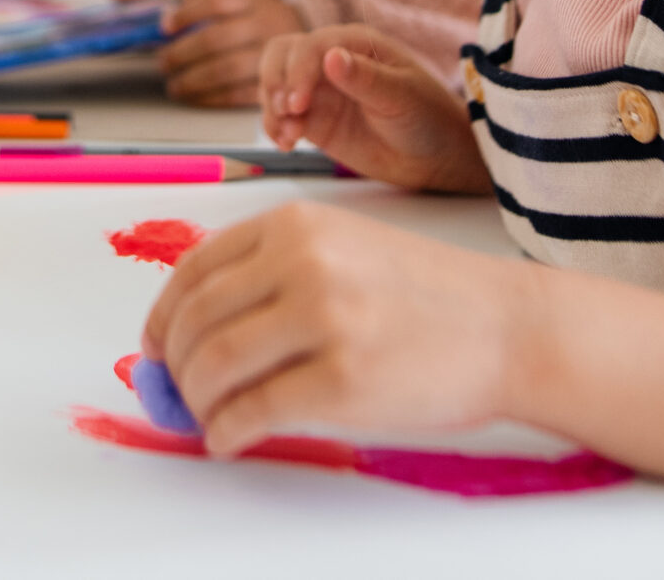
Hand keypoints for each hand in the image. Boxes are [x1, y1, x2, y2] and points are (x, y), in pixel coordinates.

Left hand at [141, 201, 532, 454]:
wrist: (509, 327)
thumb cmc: (426, 295)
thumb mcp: (344, 248)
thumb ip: (272, 272)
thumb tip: (191, 326)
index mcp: (295, 224)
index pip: (193, 270)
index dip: (162, 316)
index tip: (154, 348)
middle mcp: (303, 262)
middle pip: (194, 321)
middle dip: (172, 367)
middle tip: (177, 394)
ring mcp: (324, 319)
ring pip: (213, 366)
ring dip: (195, 403)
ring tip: (206, 418)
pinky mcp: (343, 380)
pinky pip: (254, 412)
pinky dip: (226, 432)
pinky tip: (230, 439)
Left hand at [160, 0, 300, 106]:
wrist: (302, 48)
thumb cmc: (248, 24)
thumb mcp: (225, 3)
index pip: (214, 1)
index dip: (185, 14)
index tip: (164, 27)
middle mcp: (265, 23)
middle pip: (215, 39)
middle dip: (181, 54)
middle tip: (163, 63)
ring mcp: (272, 55)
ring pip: (225, 69)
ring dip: (192, 81)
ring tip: (175, 86)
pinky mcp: (276, 84)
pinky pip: (238, 94)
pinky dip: (211, 99)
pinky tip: (195, 97)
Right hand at [259, 25, 483, 191]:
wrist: (437, 157)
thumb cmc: (429, 116)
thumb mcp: (402, 96)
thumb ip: (365, 78)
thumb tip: (330, 56)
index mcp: (355, 43)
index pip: (310, 46)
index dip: (297, 71)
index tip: (297, 103)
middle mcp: (332, 62)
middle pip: (282, 55)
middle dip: (276, 83)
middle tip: (288, 113)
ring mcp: (321, 91)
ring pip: (276, 84)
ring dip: (272, 107)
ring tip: (287, 137)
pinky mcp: (315, 119)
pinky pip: (281, 116)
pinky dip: (274, 127)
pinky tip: (285, 143)